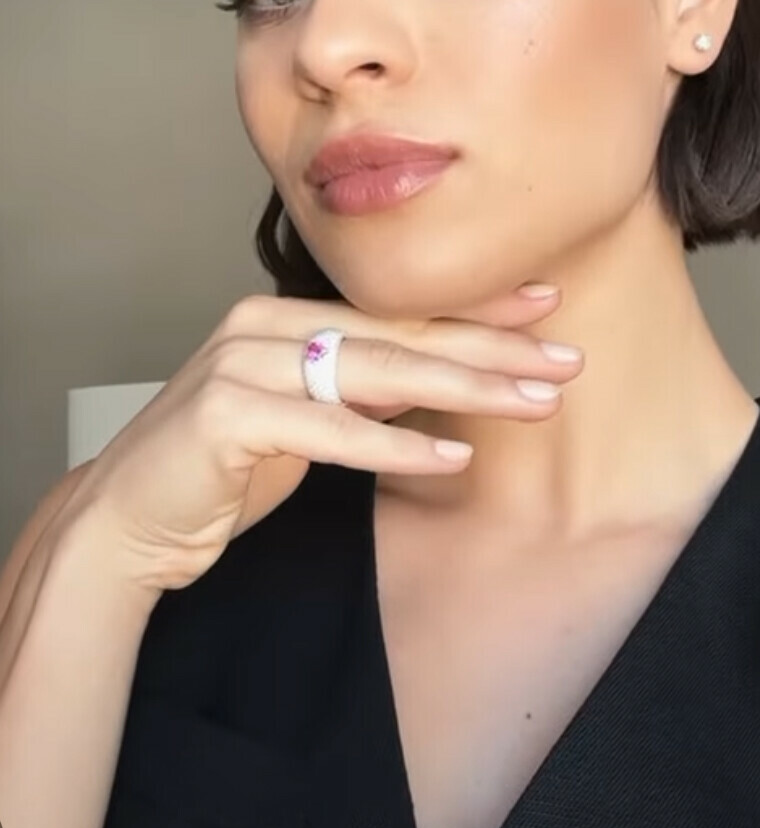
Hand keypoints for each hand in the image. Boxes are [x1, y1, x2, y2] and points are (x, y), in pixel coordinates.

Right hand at [59, 287, 581, 598]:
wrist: (126, 521)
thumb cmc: (219, 470)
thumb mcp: (304, 418)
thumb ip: (360, 389)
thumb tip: (440, 376)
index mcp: (284, 316)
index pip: (397, 311)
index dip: (475, 309)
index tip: (544, 306)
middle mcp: (262, 324)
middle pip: (399, 335)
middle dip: (491, 347)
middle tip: (565, 358)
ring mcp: (241, 364)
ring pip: (374, 372)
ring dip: (465, 388)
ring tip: (534, 399)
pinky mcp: (225, 415)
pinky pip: (328, 430)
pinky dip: (394, 446)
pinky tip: (455, 457)